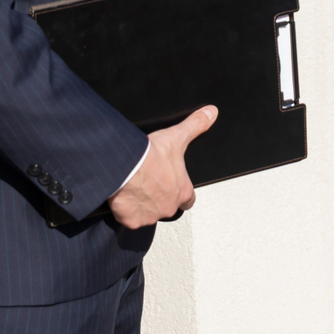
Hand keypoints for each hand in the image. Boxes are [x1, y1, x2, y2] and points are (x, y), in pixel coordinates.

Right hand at [108, 104, 215, 229]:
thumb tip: (211, 112)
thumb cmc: (150, 155)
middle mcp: (169, 207)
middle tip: (147, 182)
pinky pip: (129, 219)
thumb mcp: (177, 136)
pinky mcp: (132, 220)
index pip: (189, 200)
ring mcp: (150, 216)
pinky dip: (125, 210)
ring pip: (148, 214)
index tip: (172, 185)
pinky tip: (123, 196)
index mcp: (183, 192)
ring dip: (142, 204)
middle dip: (158, 197)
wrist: (124, 165)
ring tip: (134, 186)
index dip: (181, 193)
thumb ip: (196, 125)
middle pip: (166, 207)